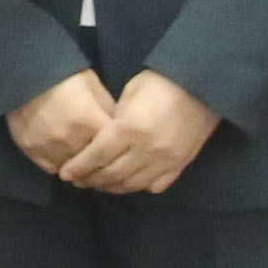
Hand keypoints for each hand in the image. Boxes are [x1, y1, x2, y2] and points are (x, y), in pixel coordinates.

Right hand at [4, 69, 116, 173]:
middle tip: (103, 164)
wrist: (27, 71)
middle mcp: (69, 138)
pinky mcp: (30, 149)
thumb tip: (121, 130)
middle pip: (92, 165)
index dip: (117, 152)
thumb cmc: (66, 77)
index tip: (120, 154)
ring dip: (79, 169)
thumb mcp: (94, 87)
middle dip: (99, 164)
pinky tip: (65, 159)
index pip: (112, 149)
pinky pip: (50, 168)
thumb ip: (109, 111)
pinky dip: (59, 165)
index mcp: (90, 121)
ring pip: (71, 171)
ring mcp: (48, 146)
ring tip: (84, 165)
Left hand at [61, 68, 219, 195]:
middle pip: (113, 174)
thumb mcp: (131, 92)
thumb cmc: (162, 81)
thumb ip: (115, 119)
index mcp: (130, 129)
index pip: (98, 155)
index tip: (65, 174)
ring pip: (133, 184)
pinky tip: (128, 183)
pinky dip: (139, 187)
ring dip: (112, 187)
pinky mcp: (181, 164)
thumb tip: (102, 138)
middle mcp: (147, 149)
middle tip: (78, 181)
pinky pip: (156, 185)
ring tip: (99, 184)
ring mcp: (166, 160)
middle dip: (91, 180)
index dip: (79, 167)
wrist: (203, 84)